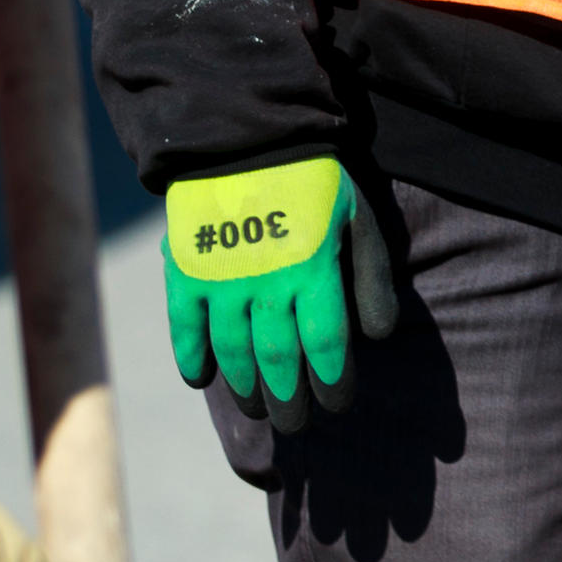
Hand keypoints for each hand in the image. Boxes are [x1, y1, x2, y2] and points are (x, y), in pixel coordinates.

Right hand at [163, 156, 396, 430]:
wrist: (246, 138)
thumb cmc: (314, 182)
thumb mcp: (357, 218)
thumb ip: (371, 276)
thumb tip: (377, 337)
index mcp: (313, 269)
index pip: (326, 345)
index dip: (332, 382)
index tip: (337, 404)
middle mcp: (265, 282)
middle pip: (278, 359)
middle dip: (290, 399)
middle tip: (297, 423)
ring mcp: (220, 279)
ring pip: (233, 352)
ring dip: (246, 388)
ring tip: (259, 408)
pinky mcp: (185, 272)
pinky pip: (184, 327)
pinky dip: (191, 357)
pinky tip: (201, 379)